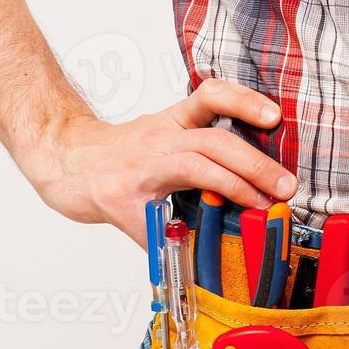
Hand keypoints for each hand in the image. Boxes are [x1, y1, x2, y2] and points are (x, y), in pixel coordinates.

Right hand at [17, 79, 296, 246]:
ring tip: (260, 206)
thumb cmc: (120, 155)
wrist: (62, 159)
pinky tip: (194, 252)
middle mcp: (159, 137)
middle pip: (215, 140)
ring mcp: (140, 166)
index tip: (274, 116)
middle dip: (255, 163)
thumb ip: (201, 155)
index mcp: (174, 122)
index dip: (244, 101)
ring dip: (233, 187)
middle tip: (286, 186)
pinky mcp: (120, 198)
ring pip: (195, 167)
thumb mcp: (161, 138)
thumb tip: (254, 191)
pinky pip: (156, 221)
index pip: (211, 95)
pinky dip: (177, 238)